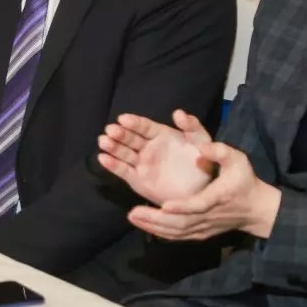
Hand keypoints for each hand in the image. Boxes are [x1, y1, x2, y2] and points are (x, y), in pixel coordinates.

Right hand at [98, 110, 216, 206]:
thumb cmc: (202, 165)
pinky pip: (123, 171)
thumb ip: (192, 126)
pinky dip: (112, 165)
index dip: (134, 123)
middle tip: (110, 130)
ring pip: (124, 153)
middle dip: (120, 134)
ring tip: (103, 141)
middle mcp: (148, 148)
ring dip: (112, 147)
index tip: (123, 119)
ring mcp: (141, 163)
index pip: (145, 127)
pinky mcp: (137, 180)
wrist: (201, 194)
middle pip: (131, 139)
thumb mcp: (201, 142)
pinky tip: (103, 158)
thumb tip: (178, 113)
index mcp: (161, 135)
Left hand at [128, 140, 282, 240]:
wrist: (256, 210)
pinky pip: (178, 237)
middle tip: (133, 212)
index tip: (164, 205)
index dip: (182, 207)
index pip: (199, 206)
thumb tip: (202, 147)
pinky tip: (142, 224)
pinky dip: (159, 233)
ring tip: (132, 217)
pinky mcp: (200, 234)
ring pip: (177, 232)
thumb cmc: (244, 181)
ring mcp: (203, 228)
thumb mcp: (238, 160)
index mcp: (217, 198)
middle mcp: (208, 217)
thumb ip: (220, 152)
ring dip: (153, 226)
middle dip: (157, 220)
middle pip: (181, 223)